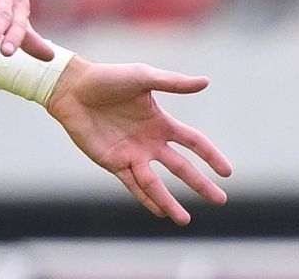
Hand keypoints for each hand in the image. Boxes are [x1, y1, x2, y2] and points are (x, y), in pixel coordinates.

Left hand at [45, 57, 231, 224]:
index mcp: (160, 122)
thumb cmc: (107, 78)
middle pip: (181, 168)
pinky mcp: (112, 161)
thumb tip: (205, 82)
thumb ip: (172, 83)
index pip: (193, 142)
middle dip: (200, 184)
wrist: (71, 88)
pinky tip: (158, 212)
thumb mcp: (143, 77)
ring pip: (155, 183)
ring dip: (170, 202)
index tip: (227, 172)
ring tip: (184, 220)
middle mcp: (149, 141)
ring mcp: (132, 153)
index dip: (210, 156)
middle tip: (220, 201)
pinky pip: (132, 184)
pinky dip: (145, 198)